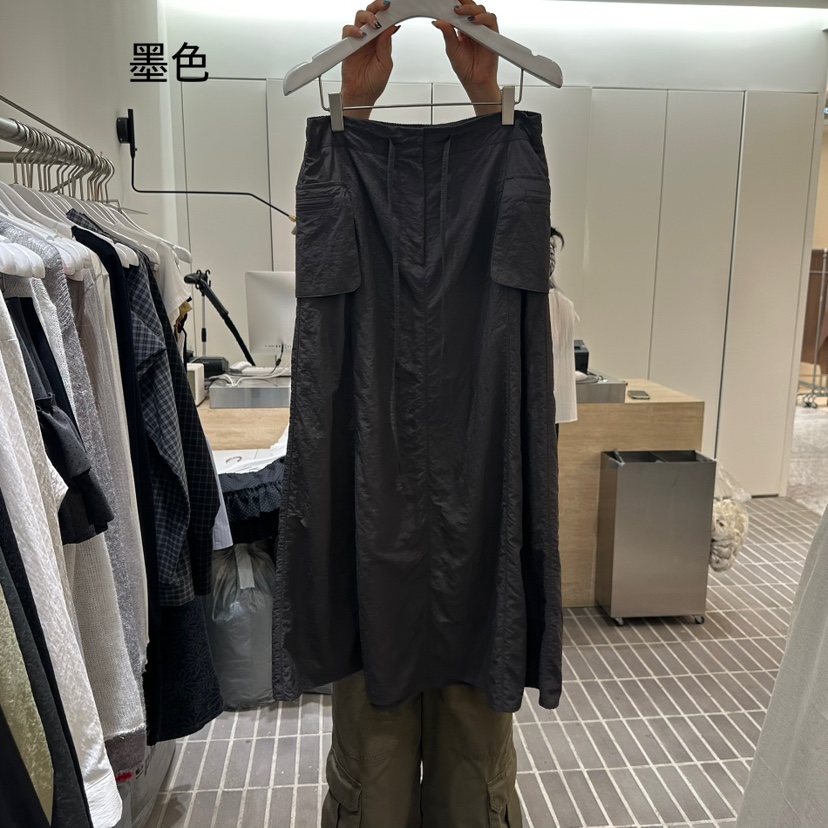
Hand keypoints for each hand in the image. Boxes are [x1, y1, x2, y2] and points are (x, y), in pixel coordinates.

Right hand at [341, 2, 399, 118]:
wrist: (361, 95)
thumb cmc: (374, 82)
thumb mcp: (386, 63)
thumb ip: (386, 44)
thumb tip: (392, 27)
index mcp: (381, 40)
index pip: (385, 20)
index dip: (389, 12)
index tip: (395, 8)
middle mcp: (370, 37)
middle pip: (371, 13)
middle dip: (378, 7)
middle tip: (385, 6)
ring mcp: (358, 39)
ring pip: (360, 17)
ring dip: (367, 17)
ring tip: (373, 25)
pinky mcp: (347, 45)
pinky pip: (348, 30)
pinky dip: (353, 30)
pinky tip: (360, 36)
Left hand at [434, 4, 500, 115]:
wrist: (476, 82)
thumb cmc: (465, 68)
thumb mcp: (451, 49)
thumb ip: (447, 34)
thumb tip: (438, 21)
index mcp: (462, 29)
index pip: (459, 11)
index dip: (454, 4)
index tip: (446, 2)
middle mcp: (473, 27)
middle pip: (471, 6)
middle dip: (463, 2)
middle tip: (453, 5)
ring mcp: (483, 29)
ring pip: (480, 10)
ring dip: (470, 8)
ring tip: (460, 12)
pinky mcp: (492, 34)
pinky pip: (490, 20)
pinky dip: (483, 18)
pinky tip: (474, 21)